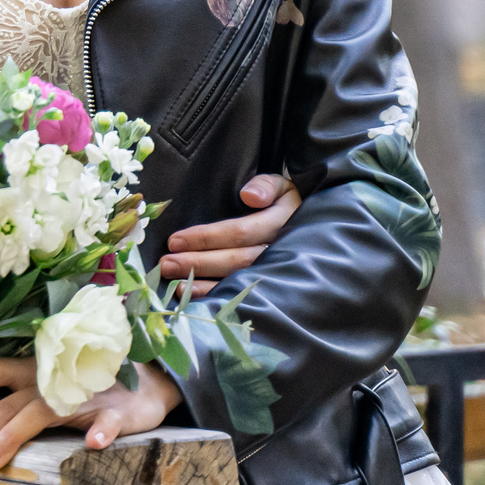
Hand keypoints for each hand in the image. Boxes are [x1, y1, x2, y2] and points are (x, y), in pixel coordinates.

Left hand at [0, 357, 183, 479]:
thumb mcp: (44, 393)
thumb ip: (12, 404)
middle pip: (4, 405)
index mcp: (29, 375)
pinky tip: (93, 444)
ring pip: (41, 413)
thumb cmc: (85, 391)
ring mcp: (82, 395)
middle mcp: (49, 382)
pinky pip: (107, 421)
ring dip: (14, 435)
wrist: (147, 385)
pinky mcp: (116, 412)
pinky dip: (101, 431)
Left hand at [157, 173, 296, 295]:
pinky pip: (243, 295)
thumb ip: (266, 186)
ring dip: (205, 285)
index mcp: (282, 222)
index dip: (206, 237)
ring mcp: (279, 272)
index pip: (240, 232)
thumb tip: (249, 196)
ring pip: (239, 282)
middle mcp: (282, 251)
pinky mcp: (274, 288)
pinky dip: (219, 298)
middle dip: (198, 263)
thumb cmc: (287, 204)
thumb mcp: (283, 187)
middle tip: (165, 264)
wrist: (318, 227)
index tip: (175, 240)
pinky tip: (195, 299)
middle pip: (236, 261)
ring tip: (175, 285)